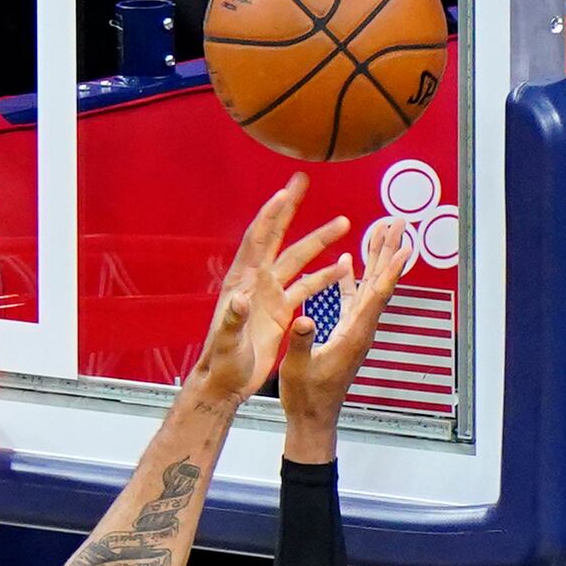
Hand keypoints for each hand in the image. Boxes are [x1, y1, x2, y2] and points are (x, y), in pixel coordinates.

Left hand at [193, 174, 354, 401]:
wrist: (226, 383)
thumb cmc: (222, 363)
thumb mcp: (227, 344)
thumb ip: (232, 321)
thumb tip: (239, 299)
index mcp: (242, 284)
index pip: (257, 241)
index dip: (270, 216)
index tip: (285, 192)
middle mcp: (256, 283)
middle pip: (278, 239)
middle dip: (293, 211)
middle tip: (305, 182)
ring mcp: (269, 295)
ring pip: (297, 261)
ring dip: (318, 242)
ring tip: (343, 223)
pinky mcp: (280, 311)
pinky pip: (306, 287)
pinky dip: (324, 276)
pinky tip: (343, 267)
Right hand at [279, 218, 409, 458]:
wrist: (313, 418)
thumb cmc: (307, 396)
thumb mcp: (299, 368)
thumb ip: (303, 342)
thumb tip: (305, 319)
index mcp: (354, 335)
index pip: (376, 296)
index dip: (390, 269)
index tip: (403, 245)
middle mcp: (361, 329)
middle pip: (379, 283)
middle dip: (388, 251)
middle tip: (398, 223)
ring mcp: (355, 330)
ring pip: (369, 287)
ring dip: (375, 259)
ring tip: (380, 232)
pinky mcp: (345, 332)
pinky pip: (353, 299)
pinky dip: (353, 278)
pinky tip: (348, 263)